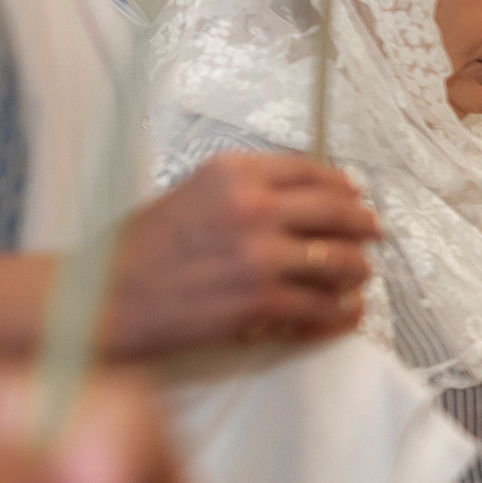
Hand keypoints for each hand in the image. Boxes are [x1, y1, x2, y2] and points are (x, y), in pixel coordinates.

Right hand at [109, 153, 379, 356]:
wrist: (107, 297)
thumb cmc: (141, 251)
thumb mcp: (191, 195)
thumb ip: (242, 190)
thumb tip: (300, 196)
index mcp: (232, 174)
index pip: (309, 170)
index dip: (342, 185)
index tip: (354, 194)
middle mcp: (252, 207)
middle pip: (338, 210)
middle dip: (364, 224)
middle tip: (374, 234)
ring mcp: (261, 255)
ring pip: (341, 260)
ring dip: (357, 270)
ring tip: (358, 275)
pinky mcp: (264, 300)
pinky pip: (323, 305)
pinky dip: (341, 311)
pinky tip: (345, 311)